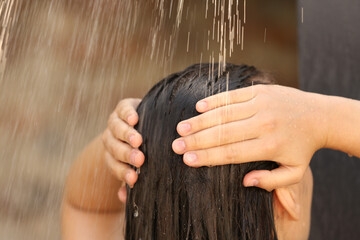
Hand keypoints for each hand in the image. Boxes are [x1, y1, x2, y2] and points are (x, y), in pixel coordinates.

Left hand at [102, 98, 143, 201]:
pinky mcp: (122, 107)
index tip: (134, 179)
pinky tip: (135, 119)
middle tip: (139, 159)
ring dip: (126, 135)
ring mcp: (115, 122)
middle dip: (126, 154)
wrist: (139, 121)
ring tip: (138, 140)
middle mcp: (111, 139)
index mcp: (112, 156)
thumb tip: (123, 197)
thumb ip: (130, 178)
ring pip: (116, 128)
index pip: (115, 166)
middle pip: (114, 147)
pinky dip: (127, 114)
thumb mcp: (137, 164)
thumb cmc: (141, 149)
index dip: (123, 173)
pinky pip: (122, 110)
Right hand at [172, 85, 327, 190]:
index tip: (187, 160)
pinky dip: (215, 101)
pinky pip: (233, 95)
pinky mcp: (260, 91)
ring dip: (200, 121)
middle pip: (222, 133)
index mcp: (270, 146)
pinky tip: (199, 107)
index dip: (207, 157)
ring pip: (224, 114)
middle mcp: (264, 124)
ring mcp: (261, 104)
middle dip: (196, 140)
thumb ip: (271, 181)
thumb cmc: (303, 147)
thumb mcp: (295, 172)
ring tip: (181, 128)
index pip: (231, 153)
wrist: (320, 116)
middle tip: (176, 145)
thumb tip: (244, 182)